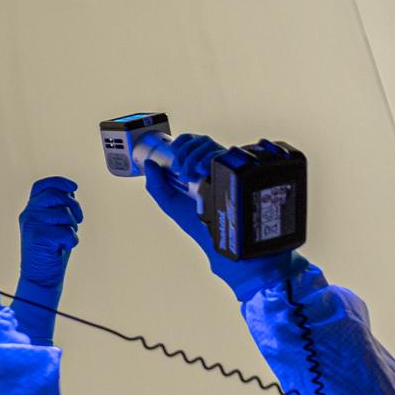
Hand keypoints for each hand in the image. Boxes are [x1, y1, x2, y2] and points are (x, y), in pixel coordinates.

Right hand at [17, 176, 81, 288]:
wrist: (40, 277)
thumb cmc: (50, 252)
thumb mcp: (54, 225)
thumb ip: (58, 208)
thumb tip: (70, 192)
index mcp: (31, 209)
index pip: (42, 186)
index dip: (58, 182)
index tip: (73, 187)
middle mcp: (29, 214)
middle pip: (57, 195)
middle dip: (74, 206)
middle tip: (77, 220)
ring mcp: (32, 223)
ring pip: (64, 213)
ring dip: (72, 227)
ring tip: (64, 239)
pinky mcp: (38, 236)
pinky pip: (66, 231)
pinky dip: (71, 241)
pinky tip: (61, 248)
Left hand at [143, 133, 293, 301]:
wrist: (234, 252)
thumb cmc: (206, 232)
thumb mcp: (176, 209)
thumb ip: (158, 189)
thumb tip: (148, 166)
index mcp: (205, 172)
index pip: (195, 144)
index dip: (183, 145)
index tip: (174, 158)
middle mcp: (221, 169)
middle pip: (203, 141)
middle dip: (186, 151)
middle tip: (181, 170)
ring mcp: (234, 171)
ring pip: (215, 146)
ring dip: (195, 155)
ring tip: (190, 176)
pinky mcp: (245, 175)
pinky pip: (232, 157)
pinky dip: (212, 159)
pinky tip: (203, 173)